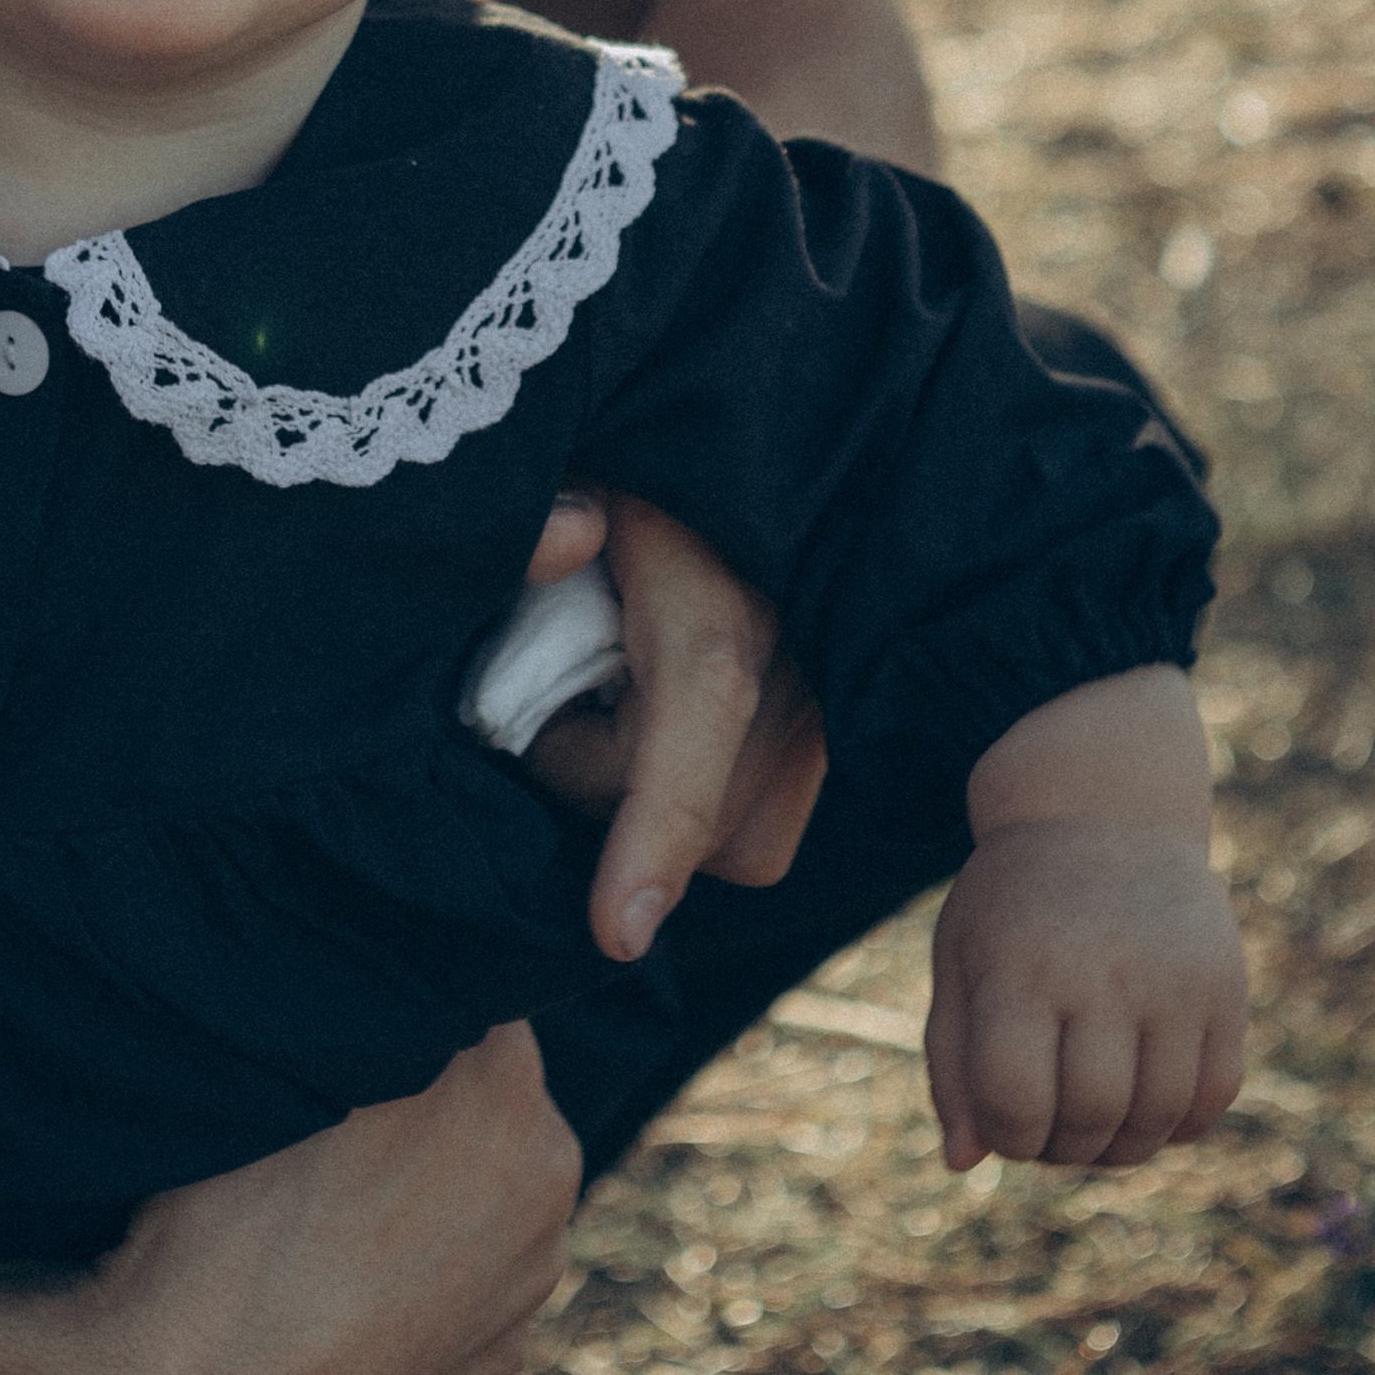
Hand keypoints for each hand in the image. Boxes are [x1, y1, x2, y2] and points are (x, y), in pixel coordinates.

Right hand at [45, 1025, 579, 1374]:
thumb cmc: (227, 1210)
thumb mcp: (287, 1059)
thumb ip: (359, 1006)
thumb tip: (373, 968)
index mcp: (507, 1079)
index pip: (472, 994)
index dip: (406, 1000)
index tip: (348, 1021)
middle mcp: (550, 1168)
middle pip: (492, 1093)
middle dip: (431, 1094)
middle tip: (336, 1113)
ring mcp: (534, 1274)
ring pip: (487, 1189)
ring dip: (435, 1184)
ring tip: (334, 1208)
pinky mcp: (505, 1358)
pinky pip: (470, 1279)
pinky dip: (425, 1273)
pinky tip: (352, 1284)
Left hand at [521, 489, 826, 956]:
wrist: (733, 438)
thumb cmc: (623, 459)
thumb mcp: (565, 472)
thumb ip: (536, 510)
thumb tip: (571, 536)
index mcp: (720, 607)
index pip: (700, 730)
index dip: (651, 844)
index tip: (614, 935)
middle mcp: (795, 667)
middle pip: (709, 826)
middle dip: (609, 799)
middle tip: (549, 706)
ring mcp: (829, 704)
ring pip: (745, 841)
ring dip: (657, 808)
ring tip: (604, 707)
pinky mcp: (838, 726)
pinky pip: (767, 821)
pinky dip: (702, 803)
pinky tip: (651, 724)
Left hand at [926, 820, 1245, 1170]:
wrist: (1104, 814)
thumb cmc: (1015, 904)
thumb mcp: (961, 961)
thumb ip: (953, 1063)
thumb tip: (961, 1163)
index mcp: (1021, 966)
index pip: (1015, 1100)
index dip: (1006, 1137)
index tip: (1005, 1123)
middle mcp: (1103, 973)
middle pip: (1091, 1118)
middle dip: (1063, 1150)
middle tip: (1050, 1129)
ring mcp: (1174, 981)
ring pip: (1156, 1121)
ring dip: (1121, 1148)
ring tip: (1094, 1121)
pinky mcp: (1225, 989)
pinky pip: (1212, 1100)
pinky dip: (1177, 1125)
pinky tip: (1144, 1100)